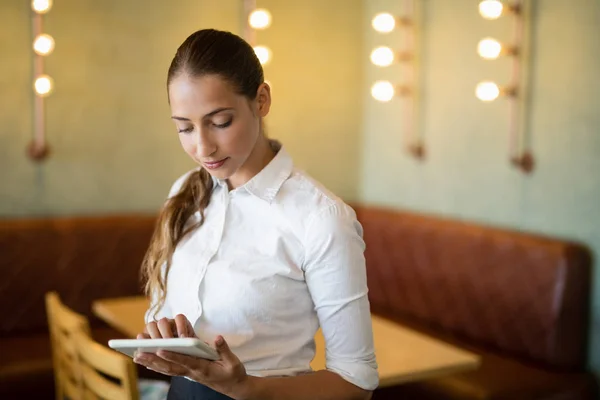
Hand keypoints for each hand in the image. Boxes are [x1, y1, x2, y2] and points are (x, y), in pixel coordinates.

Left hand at [133, 315, 248, 397]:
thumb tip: (217, 337)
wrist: (233, 386)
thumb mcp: (233, 362)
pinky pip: (170, 370)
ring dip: (152, 362)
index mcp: (203, 368)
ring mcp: (189, 373)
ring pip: (167, 369)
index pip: (185, 361)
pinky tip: (147, 362)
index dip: (172, 355)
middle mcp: (193, 372)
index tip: (160, 349)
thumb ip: (224, 350)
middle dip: (154, 360)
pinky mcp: (188, 372)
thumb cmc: (233, 373)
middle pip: (170, 367)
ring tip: (137, 356)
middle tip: (138, 354)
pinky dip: (157, 366)